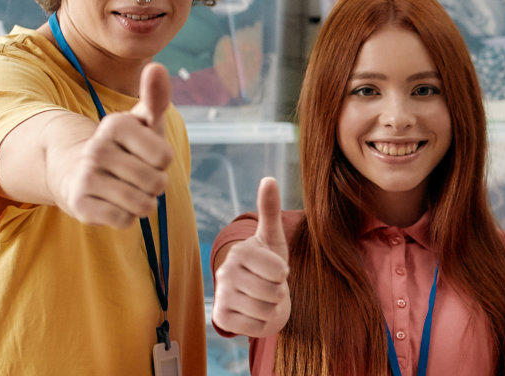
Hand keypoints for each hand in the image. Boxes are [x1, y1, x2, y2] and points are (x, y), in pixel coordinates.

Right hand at [50, 63, 174, 227]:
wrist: (73, 170)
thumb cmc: (123, 146)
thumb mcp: (142, 122)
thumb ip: (156, 98)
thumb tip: (157, 66)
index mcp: (115, 125)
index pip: (164, 157)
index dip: (161, 161)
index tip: (144, 154)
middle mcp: (96, 148)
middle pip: (156, 183)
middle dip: (154, 184)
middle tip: (136, 175)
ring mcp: (85, 176)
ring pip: (143, 204)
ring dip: (143, 202)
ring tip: (127, 189)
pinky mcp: (79, 204)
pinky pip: (125, 221)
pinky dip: (126, 217)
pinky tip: (112, 203)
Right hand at [213, 177, 292, 337]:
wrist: (258, 296)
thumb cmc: (269, 265)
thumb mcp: (273, 239)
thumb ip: (270, 211)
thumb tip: (268, 178)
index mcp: (239, 252)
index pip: (278, 271)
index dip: (284, 274)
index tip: (276, 270)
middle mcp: (224, 273)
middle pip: (273, 291)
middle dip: (279, 292)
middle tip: (271, 287)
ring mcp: (221, 296)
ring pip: (266, 310)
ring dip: (272, 308)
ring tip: (264, 299)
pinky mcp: (222, 319)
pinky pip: (257, 326)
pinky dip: (263, 323)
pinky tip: (255, 313)